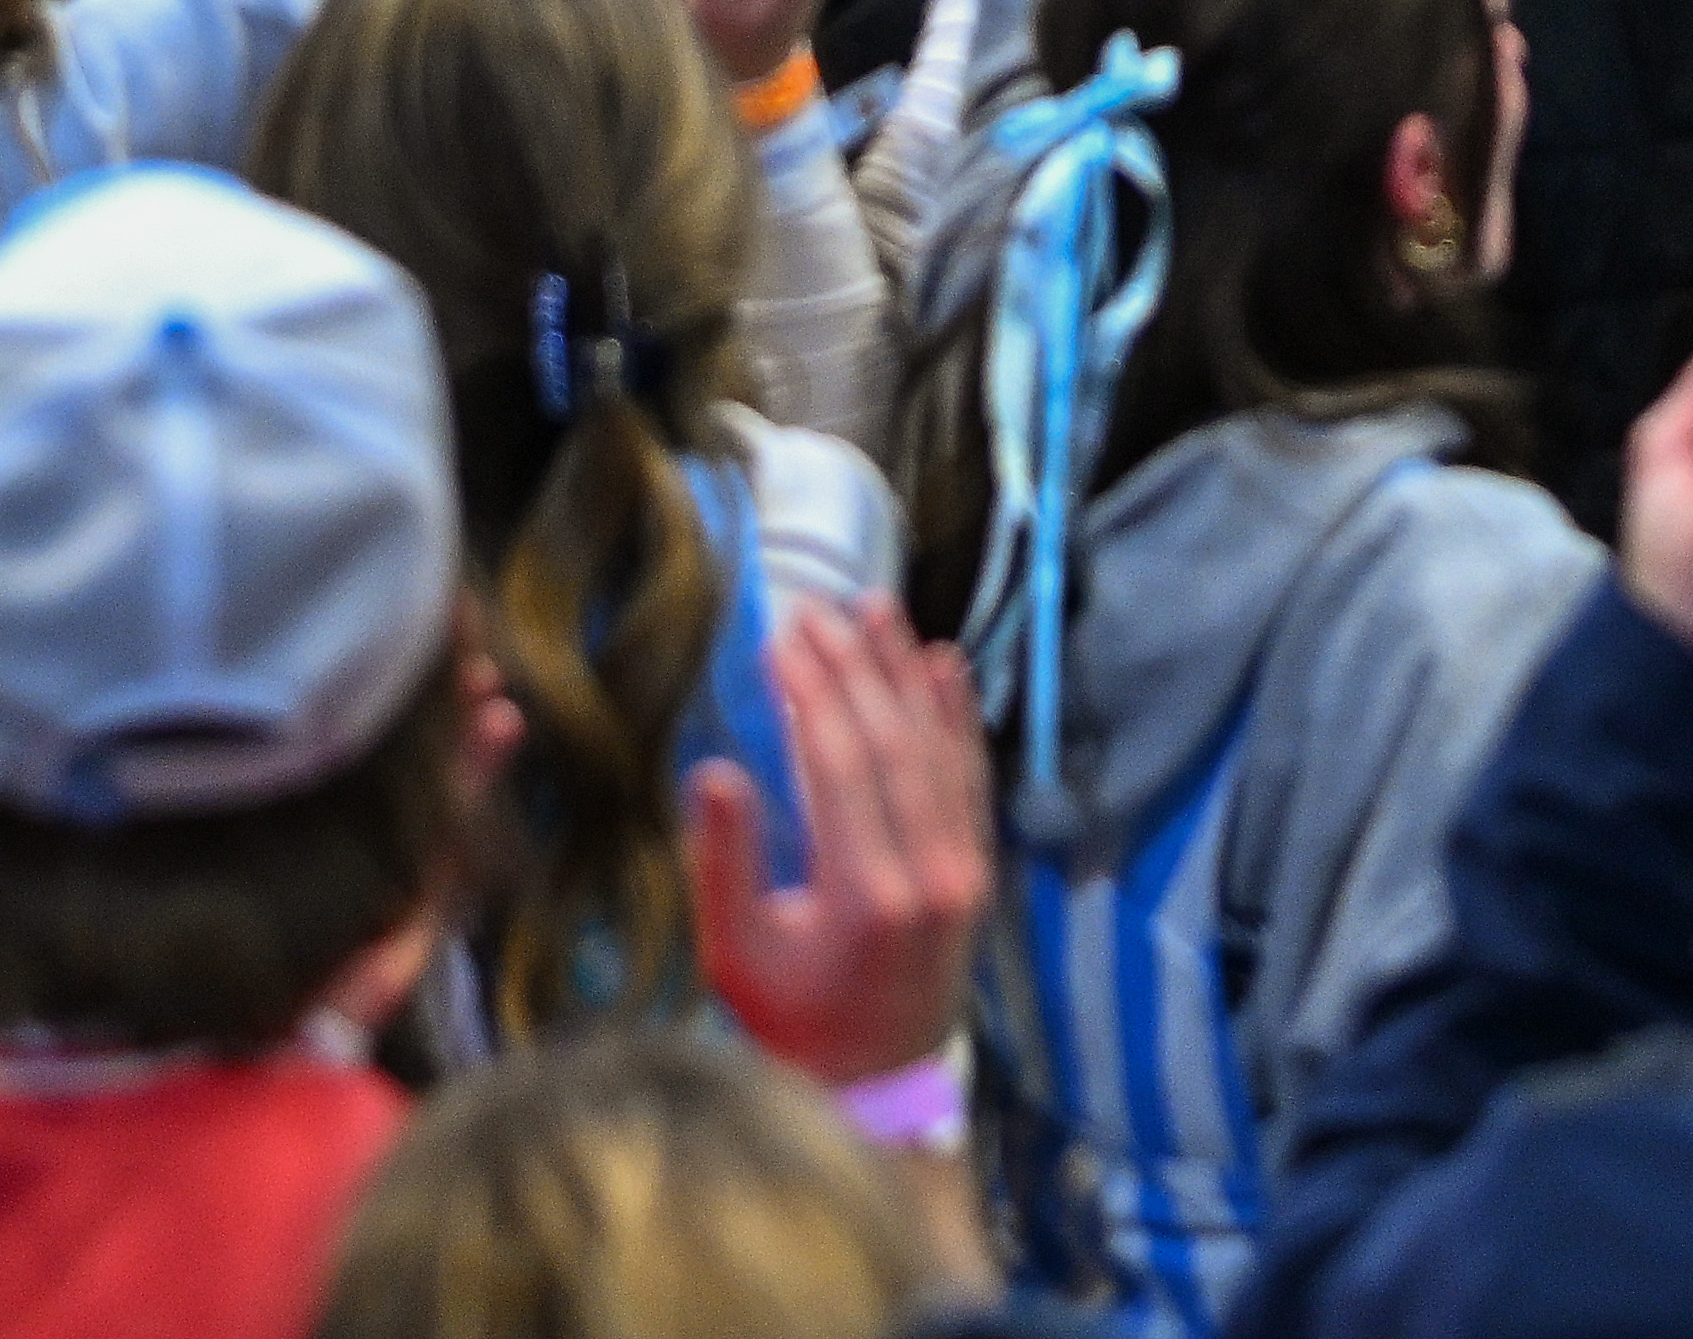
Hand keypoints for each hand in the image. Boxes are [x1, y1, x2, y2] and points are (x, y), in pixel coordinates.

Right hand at [690, 592, 988, 1086]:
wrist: (874, 1084)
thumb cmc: (789, 1020)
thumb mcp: (735, 953)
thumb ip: (726, 861)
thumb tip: (714, 769)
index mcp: (866, 893)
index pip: (839, 764)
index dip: (810, 692)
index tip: (781, 637)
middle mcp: (929, 872)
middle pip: (891, 743)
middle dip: (853, 667)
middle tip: (817, 609)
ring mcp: (963, 870)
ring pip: (936, 750)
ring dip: (906, 673)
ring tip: (878, 608)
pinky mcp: (978, 870)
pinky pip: (969, 778)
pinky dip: (956, 718)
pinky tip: (943, 666)